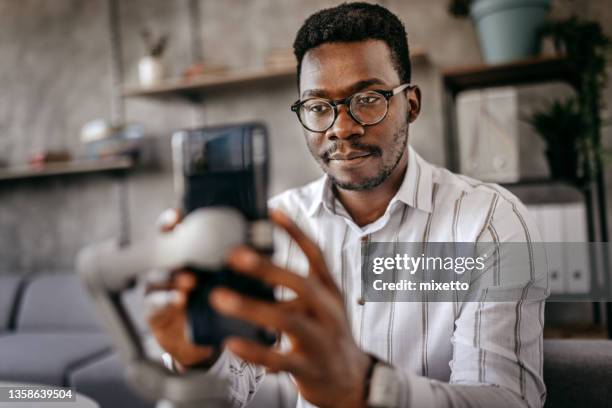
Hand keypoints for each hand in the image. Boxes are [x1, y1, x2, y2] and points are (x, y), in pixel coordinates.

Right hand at [145, 209, 216, 368]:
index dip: (171, 222)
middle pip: (160, 251)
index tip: (178, 215)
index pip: (172, 233)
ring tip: (190, 281)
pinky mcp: (154, 310)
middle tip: (187, 248)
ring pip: (159, 277)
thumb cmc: (211, 301)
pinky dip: (168, 300)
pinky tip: (181, 300)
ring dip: (174, 278)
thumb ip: (232, 265)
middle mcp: (165, 267)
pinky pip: (156, 303)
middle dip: (169, 248)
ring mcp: (156, 288)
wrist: (196, 338)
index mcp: (181, 255)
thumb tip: (261, 249)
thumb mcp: (222, 281)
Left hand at [210, 209, 370, 407]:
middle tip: (234, 255)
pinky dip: (255, 351)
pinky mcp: (309, 368)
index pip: (316, 255)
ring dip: (252, 308)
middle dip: (268, 268)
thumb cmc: (327, 336)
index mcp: (329, 292)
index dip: (295, 232)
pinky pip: (279, 359)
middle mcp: (328, 311)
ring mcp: (321, 340)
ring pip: (288, 321)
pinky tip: (231, 343)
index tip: (272, 212)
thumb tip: (254, 266)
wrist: (351, 380)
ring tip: (220, 298)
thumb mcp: (320, 306)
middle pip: (301, 284)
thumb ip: (294, 289)